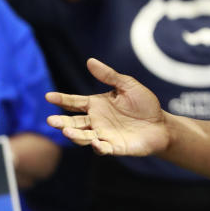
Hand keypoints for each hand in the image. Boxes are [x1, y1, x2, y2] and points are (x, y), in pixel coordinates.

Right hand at [45, 58, 169, 156]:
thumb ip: (109, 76)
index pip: (74, 102)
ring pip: (84, 137)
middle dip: (61, 123)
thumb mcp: (128, 85)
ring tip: (67, 131)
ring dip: (75, 135)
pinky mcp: (114, 147)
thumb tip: (90, 61)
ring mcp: (103, 135)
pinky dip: (98, 147)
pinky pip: (103, 149)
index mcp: (96, 105)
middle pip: (74, 123)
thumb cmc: (144, 104)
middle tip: (51, 121)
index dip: (62, 99)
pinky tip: (96, 142)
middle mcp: (96, 121)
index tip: (49, 96)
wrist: (161, 124)